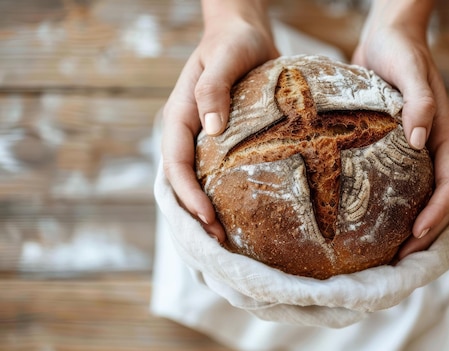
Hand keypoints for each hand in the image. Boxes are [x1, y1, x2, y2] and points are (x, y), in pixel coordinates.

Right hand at [161, 0, 277, 240]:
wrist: (244, 33)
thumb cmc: (233, 41)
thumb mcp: (225, 57)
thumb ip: (214, 88)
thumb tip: (212, 128)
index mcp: (181, 114)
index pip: (176, 162)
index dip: (188, 193)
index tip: (208, 217)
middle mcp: (190, 130)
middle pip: (182, 180)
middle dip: (194, 214)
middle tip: (217, 243)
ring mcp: (205, 137)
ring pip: (198, 181)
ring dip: (207, 210)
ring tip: (227, 239)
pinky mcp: (225, 139)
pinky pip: (219, 171)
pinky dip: (224, 194)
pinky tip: (243, 212)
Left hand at [352, 0, 448, 258]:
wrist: (387, 36)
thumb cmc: (401, 49)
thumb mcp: (410, 70)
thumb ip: (419, 100)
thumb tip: (418, 140)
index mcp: (442, 135)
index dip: (439, 212)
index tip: (416, 235)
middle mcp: (430, 147)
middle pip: (438, 200)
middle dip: (426, 232)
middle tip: (399, 259)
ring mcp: (412, 149)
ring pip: (418, 196)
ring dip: (408, 225)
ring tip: (385, 251)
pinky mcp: (391, 146)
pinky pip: (394, 181)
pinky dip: (388, 204)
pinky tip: (364, 217)